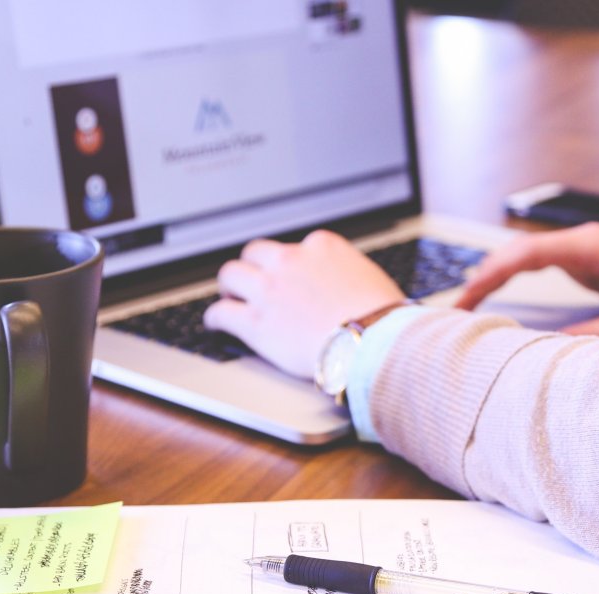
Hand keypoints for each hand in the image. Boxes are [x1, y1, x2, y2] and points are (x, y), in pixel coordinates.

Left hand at [204, 230, 404, 378]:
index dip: (289, 264)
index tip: (288, 275)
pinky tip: (216, 324)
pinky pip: (221, 313)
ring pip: (231, 275)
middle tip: (252, 281)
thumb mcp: (369, 278)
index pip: (295, 247)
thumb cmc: (382, 317)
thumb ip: (347, 274)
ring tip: (230, 298)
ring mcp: (270, 290)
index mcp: (322, 246)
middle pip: (256, 252)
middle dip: (253, 267)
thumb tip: (348, 286)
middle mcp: (291, 260)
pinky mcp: (256, 322)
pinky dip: (216, 318)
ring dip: (230, 286)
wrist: (373, 342)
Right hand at [456, 222, 598, 340]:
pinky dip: (515, 284)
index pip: (526, 254)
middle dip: (482, 278)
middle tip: (453, 312)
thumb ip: (591, 338)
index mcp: (594, 247)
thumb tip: (542, 352)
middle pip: (517, 253)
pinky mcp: (590, 264)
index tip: (464, 300)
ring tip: (465, 310)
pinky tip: (497, 302)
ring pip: (525, 259)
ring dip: (495, 279)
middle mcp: (586, 243)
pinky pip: (541, 269)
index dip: (489, 276)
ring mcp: (586, 251)